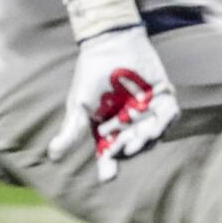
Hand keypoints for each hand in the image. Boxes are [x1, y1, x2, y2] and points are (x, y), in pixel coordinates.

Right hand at [49, 27, 182, 181]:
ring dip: (148, 137)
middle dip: (130, 147)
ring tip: (139, 138)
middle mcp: (130, 126)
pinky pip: (170, 113)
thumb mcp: (79, 105)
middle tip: (126, 148)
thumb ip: (72, 131)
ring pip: (153, 132)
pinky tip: (159, 119)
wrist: (111, 45)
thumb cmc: (92, 76)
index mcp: (109, 131)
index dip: (109, 166)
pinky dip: (166, 118)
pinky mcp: (163, 98)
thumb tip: (52, 156)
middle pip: (133, 144)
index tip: (108, 177)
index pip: (109, 154)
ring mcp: (148, 113)